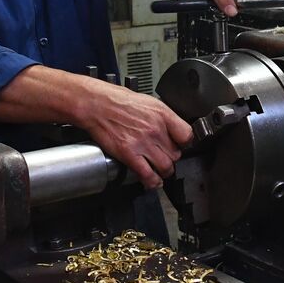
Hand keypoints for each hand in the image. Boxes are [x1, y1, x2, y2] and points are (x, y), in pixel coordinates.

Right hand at [70, 78, 193, 189]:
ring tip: (160, 171)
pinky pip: (148, 174)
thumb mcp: (147, 101)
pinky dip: (152, 182)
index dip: (184, 143)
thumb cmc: (116, 100)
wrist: (96, 104)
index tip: (181, 146)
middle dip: (171, 158)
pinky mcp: (129, 154)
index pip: (187, 135)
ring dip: (164, 172)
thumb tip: (170, 128)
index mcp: (162, 114)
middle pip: (176, 154)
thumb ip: (161, 117)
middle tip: (165, 157)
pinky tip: (152, 182)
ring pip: (166, 167)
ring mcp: (143, 143)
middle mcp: (155, 129)